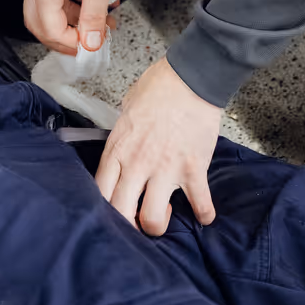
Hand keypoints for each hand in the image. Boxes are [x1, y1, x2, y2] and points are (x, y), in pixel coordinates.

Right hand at [23, 0, 121, 54]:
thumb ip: (94, 14)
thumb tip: (90, 42)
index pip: (49, 28)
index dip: (70, 43)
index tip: (92, 47)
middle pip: (40, 24)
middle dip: (66, 38)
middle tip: (91, 43)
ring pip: (49, 10)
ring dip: (74, 21)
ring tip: (103, 23)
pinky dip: (74, 5)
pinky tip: (97, 4)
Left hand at [96, 57, 220, 235]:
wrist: (192, 77)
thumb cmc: (159, 86)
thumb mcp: (126, 109)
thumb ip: (122, 133)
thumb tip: (124, 142)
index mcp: (118, 149)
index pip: (99, 191)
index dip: (103, 209)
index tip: (112, 211)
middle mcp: (137, 164)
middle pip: (121, 213)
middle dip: (127, 226)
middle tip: (135, 223)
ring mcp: (165, 169)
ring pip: (154, 219)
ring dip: (159, 224)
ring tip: (166, 214)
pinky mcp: (193, 169)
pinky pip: (200, 204)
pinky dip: (204, 214)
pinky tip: (205, 216)